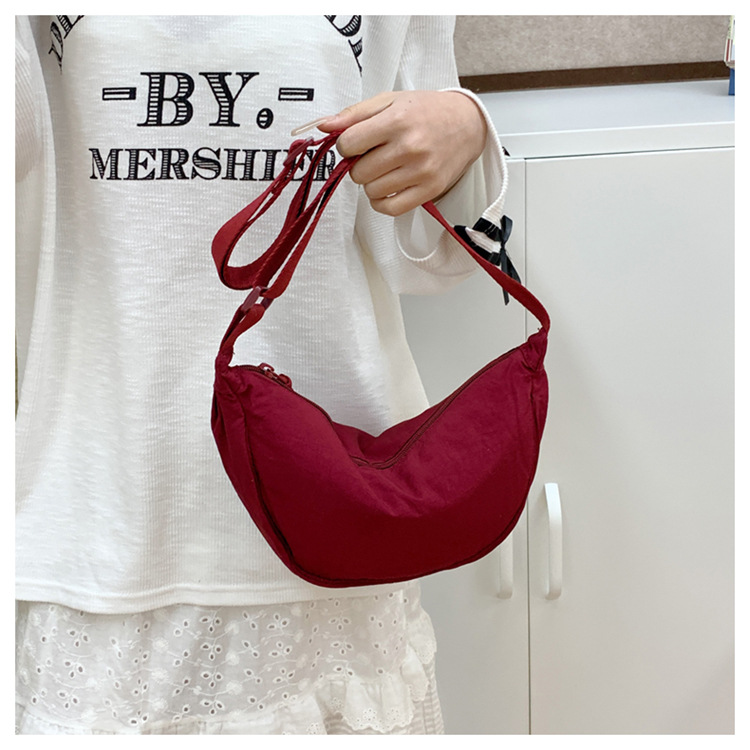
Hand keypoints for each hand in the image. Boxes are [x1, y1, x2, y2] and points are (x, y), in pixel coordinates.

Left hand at [317, 90, 486, 215]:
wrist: (466, 124)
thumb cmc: (426, 111)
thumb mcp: (389, 102)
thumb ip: (354, 114)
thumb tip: (324, 126)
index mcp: (397, 120)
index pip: (349, 144)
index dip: (347, 145)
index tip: (357, 143)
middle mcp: (410, 147)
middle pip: (358, 172)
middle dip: (360, 165)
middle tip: (374, 156)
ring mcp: (421, 171)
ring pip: (372, 191)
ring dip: (372, 183)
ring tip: (384, 169)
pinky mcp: (429, 190)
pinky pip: (390, 208)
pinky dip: (381, 202)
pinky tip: (387, 188)